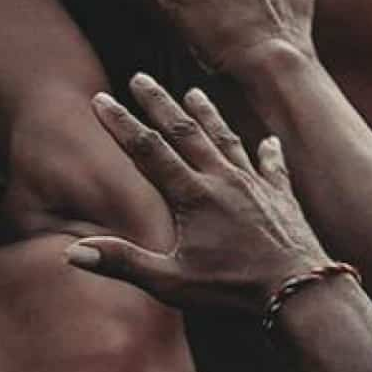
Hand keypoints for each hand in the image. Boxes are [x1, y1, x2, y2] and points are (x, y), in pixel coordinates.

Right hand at [61, 74, 343, 319]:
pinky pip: (274, 168)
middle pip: (185, 133)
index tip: (101, 98)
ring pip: (226, 140)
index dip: (121, 124)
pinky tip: (270, 141)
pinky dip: (270, 152)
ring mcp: (256, 186)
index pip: (148, 151)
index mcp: (193, 196)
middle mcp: (223, 181)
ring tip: (194, 93)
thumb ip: (122, 262)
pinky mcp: (283, 199)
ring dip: (207, 116)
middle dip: (160, 104)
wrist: (301, 293)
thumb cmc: (234, 291)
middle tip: (141, 78)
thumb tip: (71, 253)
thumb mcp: (171, 282)